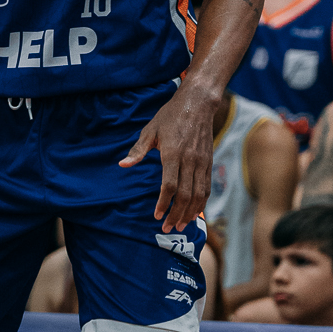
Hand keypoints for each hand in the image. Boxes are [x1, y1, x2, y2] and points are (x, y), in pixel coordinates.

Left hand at [120, 82, 213, 231]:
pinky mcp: (209, 163)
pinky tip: (195, 213)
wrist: (198, 103)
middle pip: (185, 195)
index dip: (163, 203)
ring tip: (181, 225)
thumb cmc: (170, 116)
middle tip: (168, 228)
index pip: (169, 185)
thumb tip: (123, 164)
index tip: (156, 215)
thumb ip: (138, 150)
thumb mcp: (150, 130)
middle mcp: (189, 160)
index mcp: (173, 153)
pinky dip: (201, 203)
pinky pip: (206, 188)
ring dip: (190, 213)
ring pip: (198, 195)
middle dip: (176, 214)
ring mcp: (202, 163)